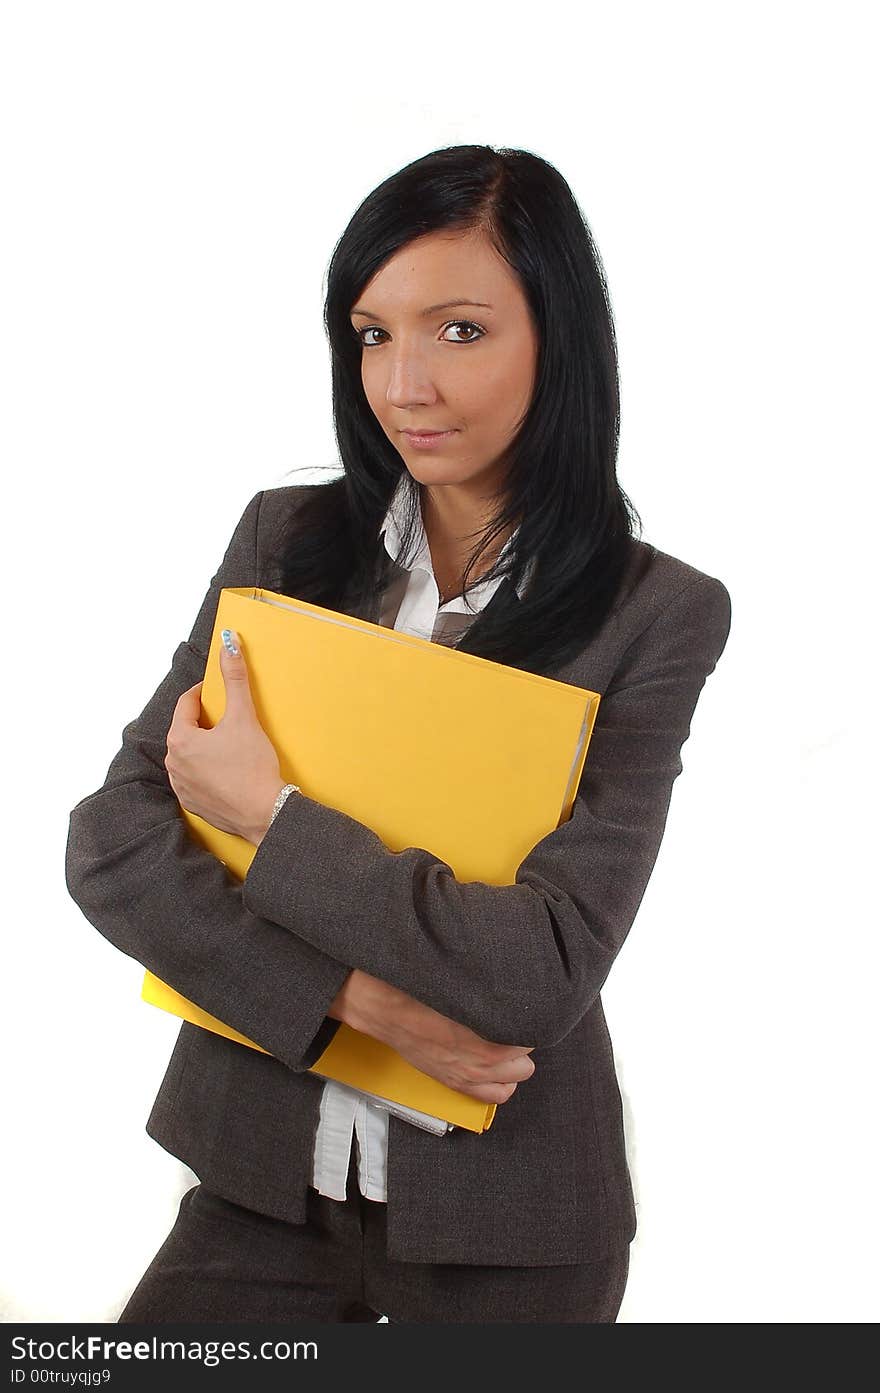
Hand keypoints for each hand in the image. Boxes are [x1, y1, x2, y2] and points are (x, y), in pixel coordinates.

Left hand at [164, 627, 284, 844]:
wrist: (264, 813)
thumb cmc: (252, 767)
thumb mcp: (244, 717)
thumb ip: (235, 679)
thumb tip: (229, 645)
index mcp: (179, 740)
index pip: (186, 704)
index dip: (203, 693)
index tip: (217, 690)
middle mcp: (173, 764)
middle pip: (186, 730)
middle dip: (205, 721)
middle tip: (228, 718)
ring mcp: (181, 786)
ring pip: (189, 755)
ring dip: (204, 747)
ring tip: (229, 745)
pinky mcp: (193, 804)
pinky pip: (195, 778)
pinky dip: (207, 770)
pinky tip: (227, 769)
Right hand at [331, 969, 535, 1104]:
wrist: (381, 1004)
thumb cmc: (419, 988)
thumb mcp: (462, 982)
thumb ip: (492, 984)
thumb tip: (516, 975)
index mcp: (486, 1036)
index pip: (530, 1035)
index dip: (528, 1018)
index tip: (522, 1008)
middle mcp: (480, 1062)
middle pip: (526, 1062)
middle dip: (522, 1043)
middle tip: (511, 1024)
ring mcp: (466, 1075)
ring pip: (513, 1081)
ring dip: (511, 1064)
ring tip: (503, 1043)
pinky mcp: (452, 1081)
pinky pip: (491, 1095)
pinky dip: (497, 1081)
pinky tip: (490, 1062)